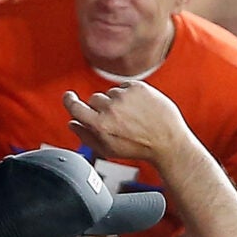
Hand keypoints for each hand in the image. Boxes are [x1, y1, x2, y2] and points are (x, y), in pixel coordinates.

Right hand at [61, 80, 200, 166]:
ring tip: (132, 116)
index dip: (69, 100)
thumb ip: (86, 137)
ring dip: (117, 102)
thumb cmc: (140, 148)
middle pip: (94, 99)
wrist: (168, 141)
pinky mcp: (138, 87)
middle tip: (117, 121)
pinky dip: (130, 95)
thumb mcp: (108, 150)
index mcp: (100, 125)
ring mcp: (125, 96)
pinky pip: (125, 86)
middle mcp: (111, 108)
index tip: (69, 96)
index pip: (74, 107)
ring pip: (110, 93)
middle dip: (101, 108)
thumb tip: (73, 124)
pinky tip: (139, 108)